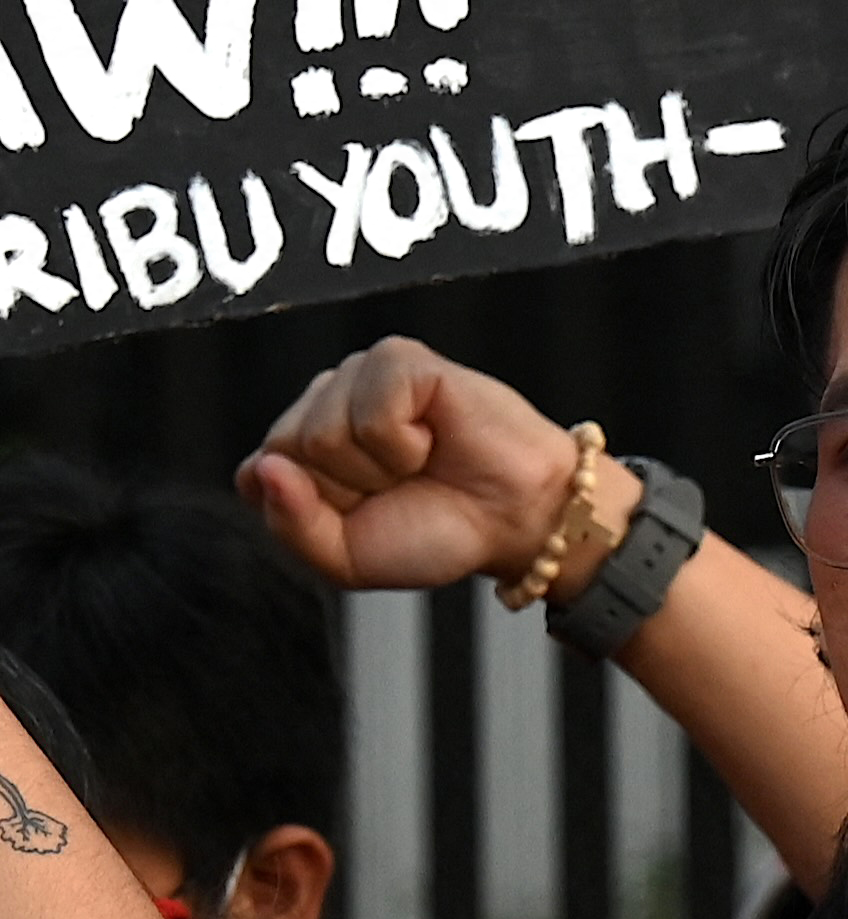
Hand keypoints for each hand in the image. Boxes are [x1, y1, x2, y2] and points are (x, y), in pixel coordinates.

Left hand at [240, 337, 604, 595]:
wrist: (518, 521)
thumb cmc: (439, 531)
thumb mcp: (345, 557)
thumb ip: (290, 525)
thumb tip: (266, 467)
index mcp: (302, 444)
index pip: (257, 474)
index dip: (311, 511)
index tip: (364, 514)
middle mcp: (324, 402)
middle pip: (284, 450)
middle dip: (343, 489)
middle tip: (398, 489)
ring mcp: (359, 376)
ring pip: (322, 433)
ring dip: (377, 469)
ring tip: (419, 464)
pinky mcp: (400, 360)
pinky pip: (370, 413)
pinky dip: (403, 445)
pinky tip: (433, 440)